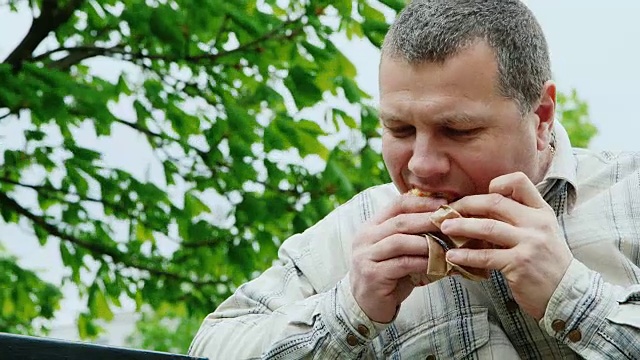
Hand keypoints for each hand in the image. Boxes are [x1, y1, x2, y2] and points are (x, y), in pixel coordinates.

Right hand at [350, 194, 444, 322]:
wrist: (366, 304)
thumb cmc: (387, 275)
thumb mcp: (397, 251)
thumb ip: (412, 236)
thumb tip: (447, 223)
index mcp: (371, 226)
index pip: (396, 205)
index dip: (421, 202)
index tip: (444, 204)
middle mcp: (365, 238)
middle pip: (400, 221)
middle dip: (428, 219)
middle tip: (451, 221)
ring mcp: (366, 256)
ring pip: (400, 241)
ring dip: (426, 242)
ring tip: (446, 244)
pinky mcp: (372, 274)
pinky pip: (402, 264)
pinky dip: (422, 262)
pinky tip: (437, 263)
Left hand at [441, 172, 572, 319]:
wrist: (568, 293)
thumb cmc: (548, 262)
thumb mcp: (540, 232)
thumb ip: (518, 218)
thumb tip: (482, 208)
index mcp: (541, 211)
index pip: (520, 181)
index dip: (497, 183)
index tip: (480, 194)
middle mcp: (536, 223)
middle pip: (496, 202)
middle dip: (467, 204)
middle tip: (448, 211)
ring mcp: (529, 243)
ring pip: (488, 227)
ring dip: (462, 227)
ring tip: (445, 228)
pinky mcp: (520, 264)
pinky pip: (487, 256)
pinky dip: (466, 255)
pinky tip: (453, 256)